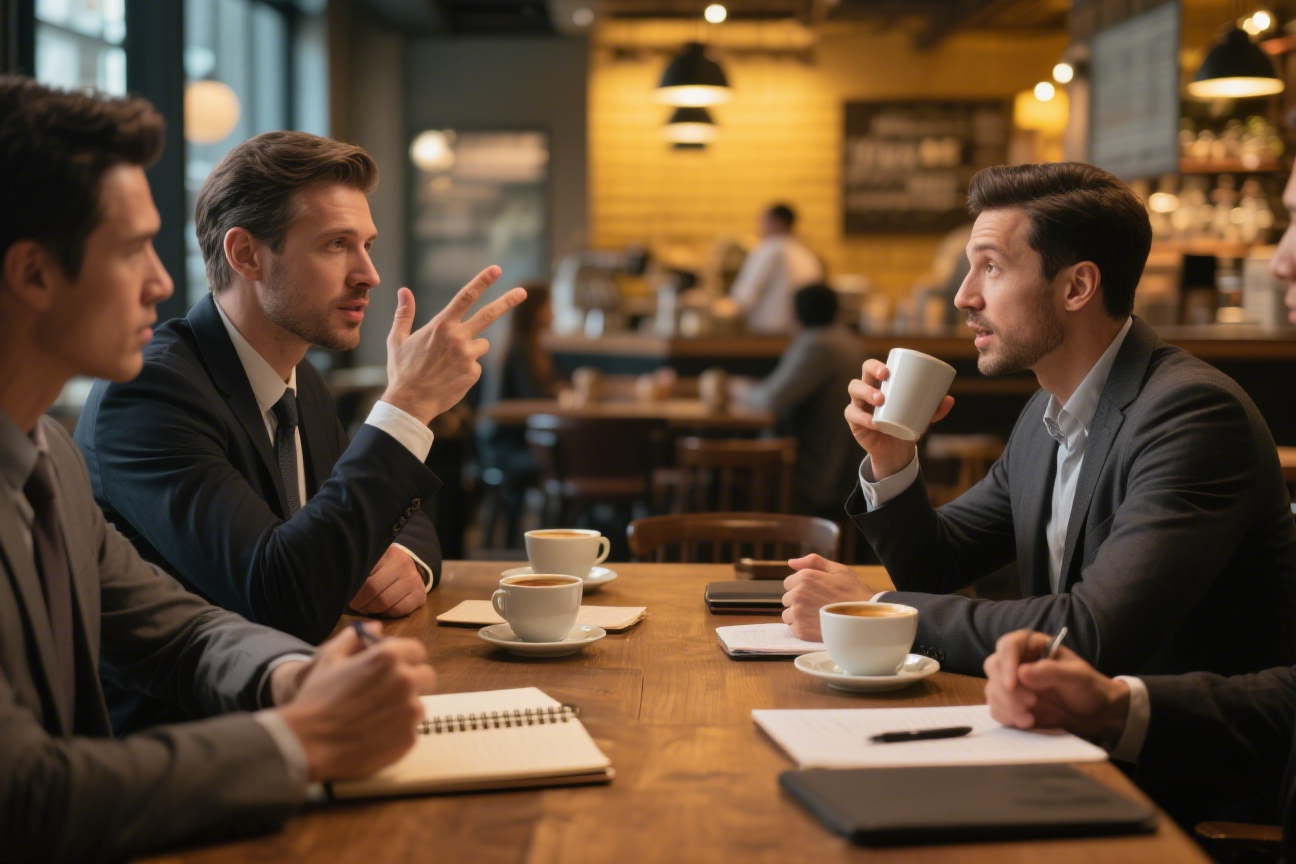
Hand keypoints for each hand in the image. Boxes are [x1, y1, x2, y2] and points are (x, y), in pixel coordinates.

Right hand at [275, 622, 436, 781]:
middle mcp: (406, 680)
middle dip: (411, 681)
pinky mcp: (409, 738)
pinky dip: (397, 732)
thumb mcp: (329, 659)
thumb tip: (376, 626)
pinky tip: (374, 734)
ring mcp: (410, 711)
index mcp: (389, 656)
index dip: (405, 658)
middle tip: (387, 693)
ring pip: (418, 705)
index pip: (417, 650)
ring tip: (374, 717)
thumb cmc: (316, 698)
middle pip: (425, 676)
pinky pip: (410, 730)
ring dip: (404, 708)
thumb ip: (354, 638)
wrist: (309, 744)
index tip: (392, 668)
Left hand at [349, 546, 427, 617]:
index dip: (352, 588)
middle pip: (373, 590)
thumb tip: (342, 585)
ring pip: (385, 602)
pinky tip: (384, 608)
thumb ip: (358, 569)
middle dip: (360, 602)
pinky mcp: (420, 594)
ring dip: (372, 609)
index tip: (346, 593)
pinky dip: (387, 613)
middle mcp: (401, 563)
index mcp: (385, 552)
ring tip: (367, 607)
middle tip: (355, 605)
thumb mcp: (371, 561)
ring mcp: (413, 578)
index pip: (363, 574)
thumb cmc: (382, 566)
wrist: (408, 568)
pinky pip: (399, 610)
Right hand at [381, 267, 526, 424]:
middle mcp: (458, 337)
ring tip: (448, 364)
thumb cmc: (403, 371)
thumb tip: (403, 290)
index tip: (497, 270)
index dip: (482, 281)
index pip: (465, 297)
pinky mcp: (474, 373)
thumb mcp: (398, 340)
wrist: (410, 403)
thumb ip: (404, 314)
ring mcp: (468, 356)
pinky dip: (467, 369)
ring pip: (481, 344)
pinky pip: (476, 365)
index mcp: (441, 325)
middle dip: (508, 301)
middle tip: (523, 292)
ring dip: (471, 349)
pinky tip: (450, 377)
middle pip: (489, 314)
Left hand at [781, 553, 875, 640]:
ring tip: (817, 616)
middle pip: (787, 599)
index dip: (801, 587)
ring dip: (798, 616)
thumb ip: (813, 561)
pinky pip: (793, 628)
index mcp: (804, 577)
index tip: (815, 592)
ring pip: (788, 614)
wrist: (864, 617)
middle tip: (818, 605)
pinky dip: (803, 628)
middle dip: (799, 601)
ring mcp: (798, 613)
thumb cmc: (853, 592)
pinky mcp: (801, 630)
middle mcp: (797, 594)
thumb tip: (791, 562)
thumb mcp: (838, 570)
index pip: (788, 583)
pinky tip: (817, 625)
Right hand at [844, 359, 953, 479]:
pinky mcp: (854, 421)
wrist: (895, 450)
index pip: (871, 368)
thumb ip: (934, 409)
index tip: (889, 370)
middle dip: (871, 372)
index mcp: (879, 385)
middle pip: (862, 374)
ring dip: (866, 392)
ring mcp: (858, 405)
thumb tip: (949, 399)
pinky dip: (864, 418)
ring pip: (854, 390)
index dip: (876, 365)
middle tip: (885, 377)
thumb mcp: (922, 417)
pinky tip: (874, 422)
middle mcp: (865, 391)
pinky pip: (853, 415)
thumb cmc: (906, 425)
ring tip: (880, 399)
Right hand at [983, 630, 1129, 748]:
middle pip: (994, 667)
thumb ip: (1052, 672)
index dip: (1006, 662)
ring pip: (992, 690)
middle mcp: (1017, 662)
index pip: (1008, 645)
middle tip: (1030, 703)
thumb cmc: (1088, 689)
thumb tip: (1021, 672)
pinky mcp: (1010, 704)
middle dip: (1007, 689)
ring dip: (1007, 706)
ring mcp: (1012, 684)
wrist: (1095, 715)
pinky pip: (996, 708)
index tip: (1012, 683)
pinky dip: (1008, 717)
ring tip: (1030, 717)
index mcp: (1032, 646)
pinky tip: (1028, 722)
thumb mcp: (1077, 677)